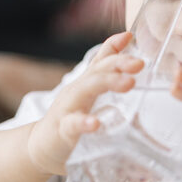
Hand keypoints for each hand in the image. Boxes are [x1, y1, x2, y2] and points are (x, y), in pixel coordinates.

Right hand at [27, 31, 143, 175]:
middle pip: (97, 71)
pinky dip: (84, 122)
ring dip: (108, 83)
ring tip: (129, 83)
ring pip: (85, 90)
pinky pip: (72, 124)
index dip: (114, 46)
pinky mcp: (62, 130)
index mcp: (86, 83)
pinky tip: (96, 123)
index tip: (130, 36)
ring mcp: (68, 108)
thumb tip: (128, 52)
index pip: (100, 60)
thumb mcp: (88, 94)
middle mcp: (76, 90)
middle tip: (139, 63)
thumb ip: (106, 74)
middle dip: (118, 64)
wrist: (41, 145)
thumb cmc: (70, 118)